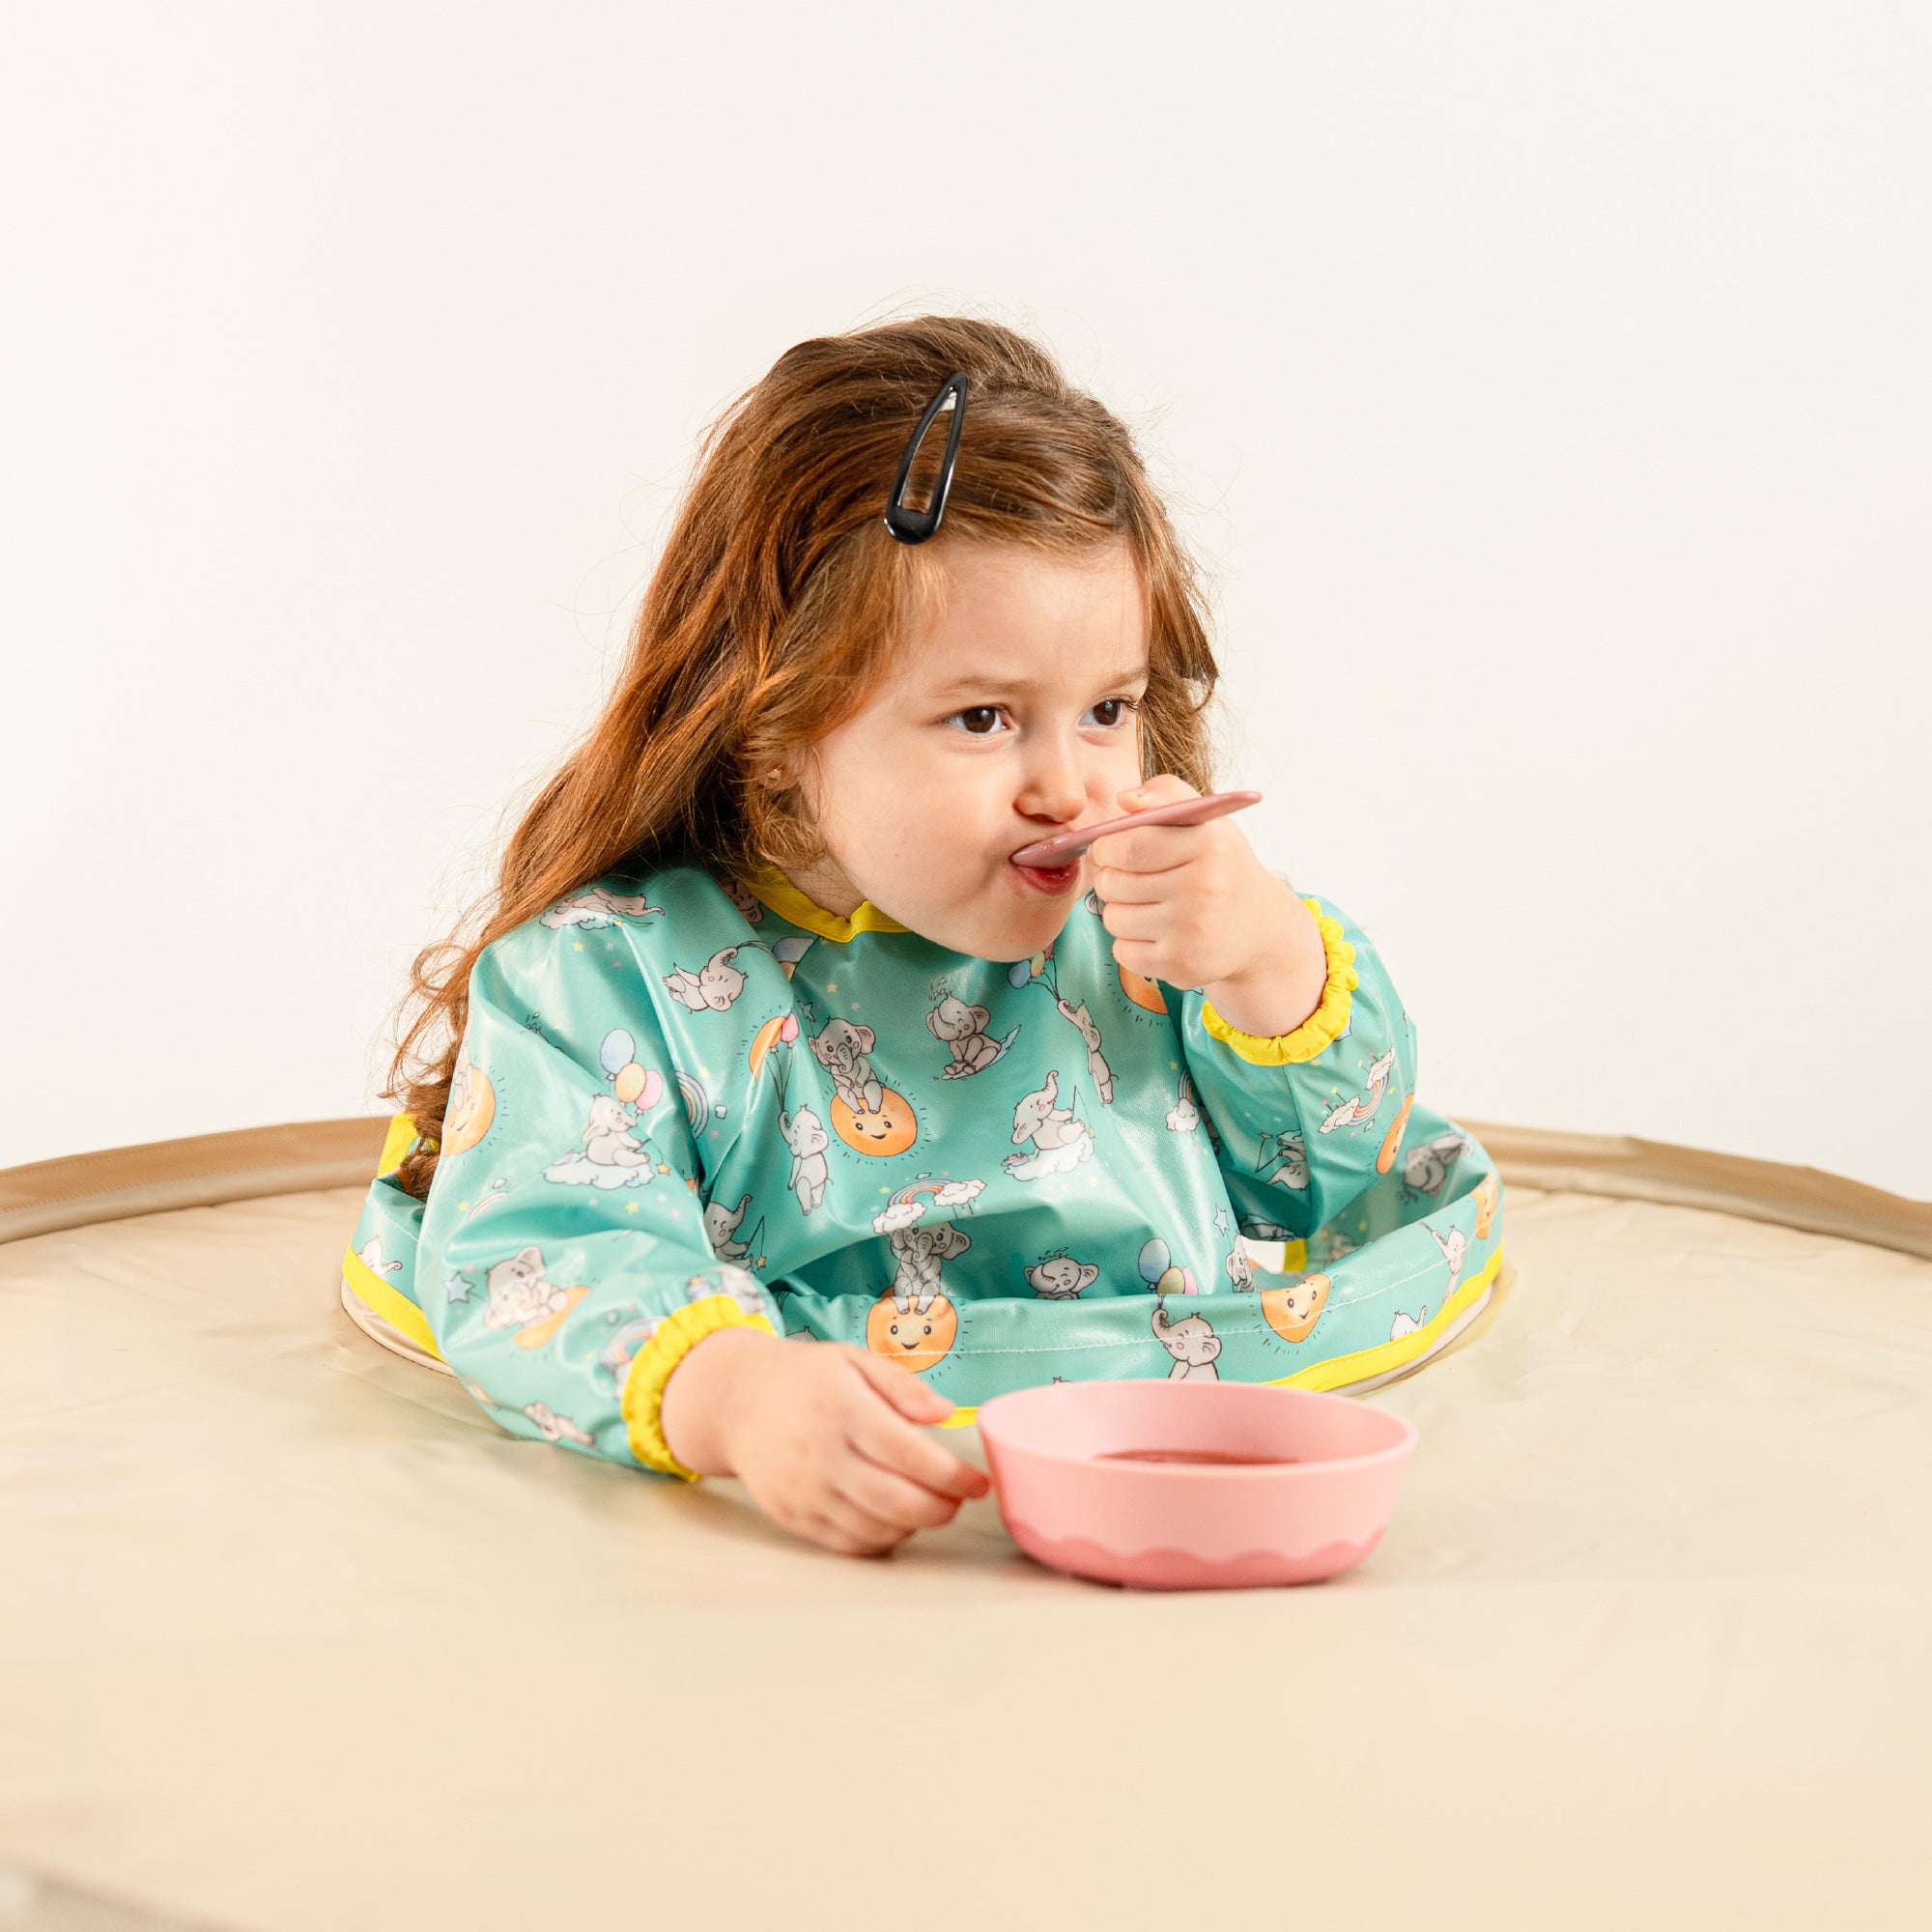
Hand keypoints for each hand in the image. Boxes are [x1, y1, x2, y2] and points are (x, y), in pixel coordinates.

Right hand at [658, 1326, 991, 1555]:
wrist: (736, 1403)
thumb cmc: (805, 1378)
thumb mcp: (854, 1360)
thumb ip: (903, 1385)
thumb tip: (946, 1414)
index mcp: (842, 1409)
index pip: (908, 1453)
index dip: (951, 1475)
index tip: (978, 1482)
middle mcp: (821, 1454)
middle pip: (896, 1501)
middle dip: (941, 1508)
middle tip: (960, 1499)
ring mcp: (805, 1491)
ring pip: (876, 1528)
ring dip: (916, 1524)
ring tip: (931, 1504)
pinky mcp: (794, 1517)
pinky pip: (848, 1543)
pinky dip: (882, 1539)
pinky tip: (895, 1518)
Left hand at [1088, 774, 1328, 1037]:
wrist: (1257, 927)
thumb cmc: (1217, 864)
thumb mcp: (1202, 819)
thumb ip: (1163, 793)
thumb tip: (1125, 800)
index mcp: (1208, 845)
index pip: (1127, 845)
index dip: (1106, 846)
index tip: (1110, 848)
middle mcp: (1204, 889)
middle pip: (1113, 884)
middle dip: (1110, 878)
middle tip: (1129, 877)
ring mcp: (1193, 932)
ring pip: (1113, 919)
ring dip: (1120, 910)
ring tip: (1149, 904)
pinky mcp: (1183, 967)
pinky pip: (1123, 951)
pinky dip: (1131, 942)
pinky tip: (1158, 931)